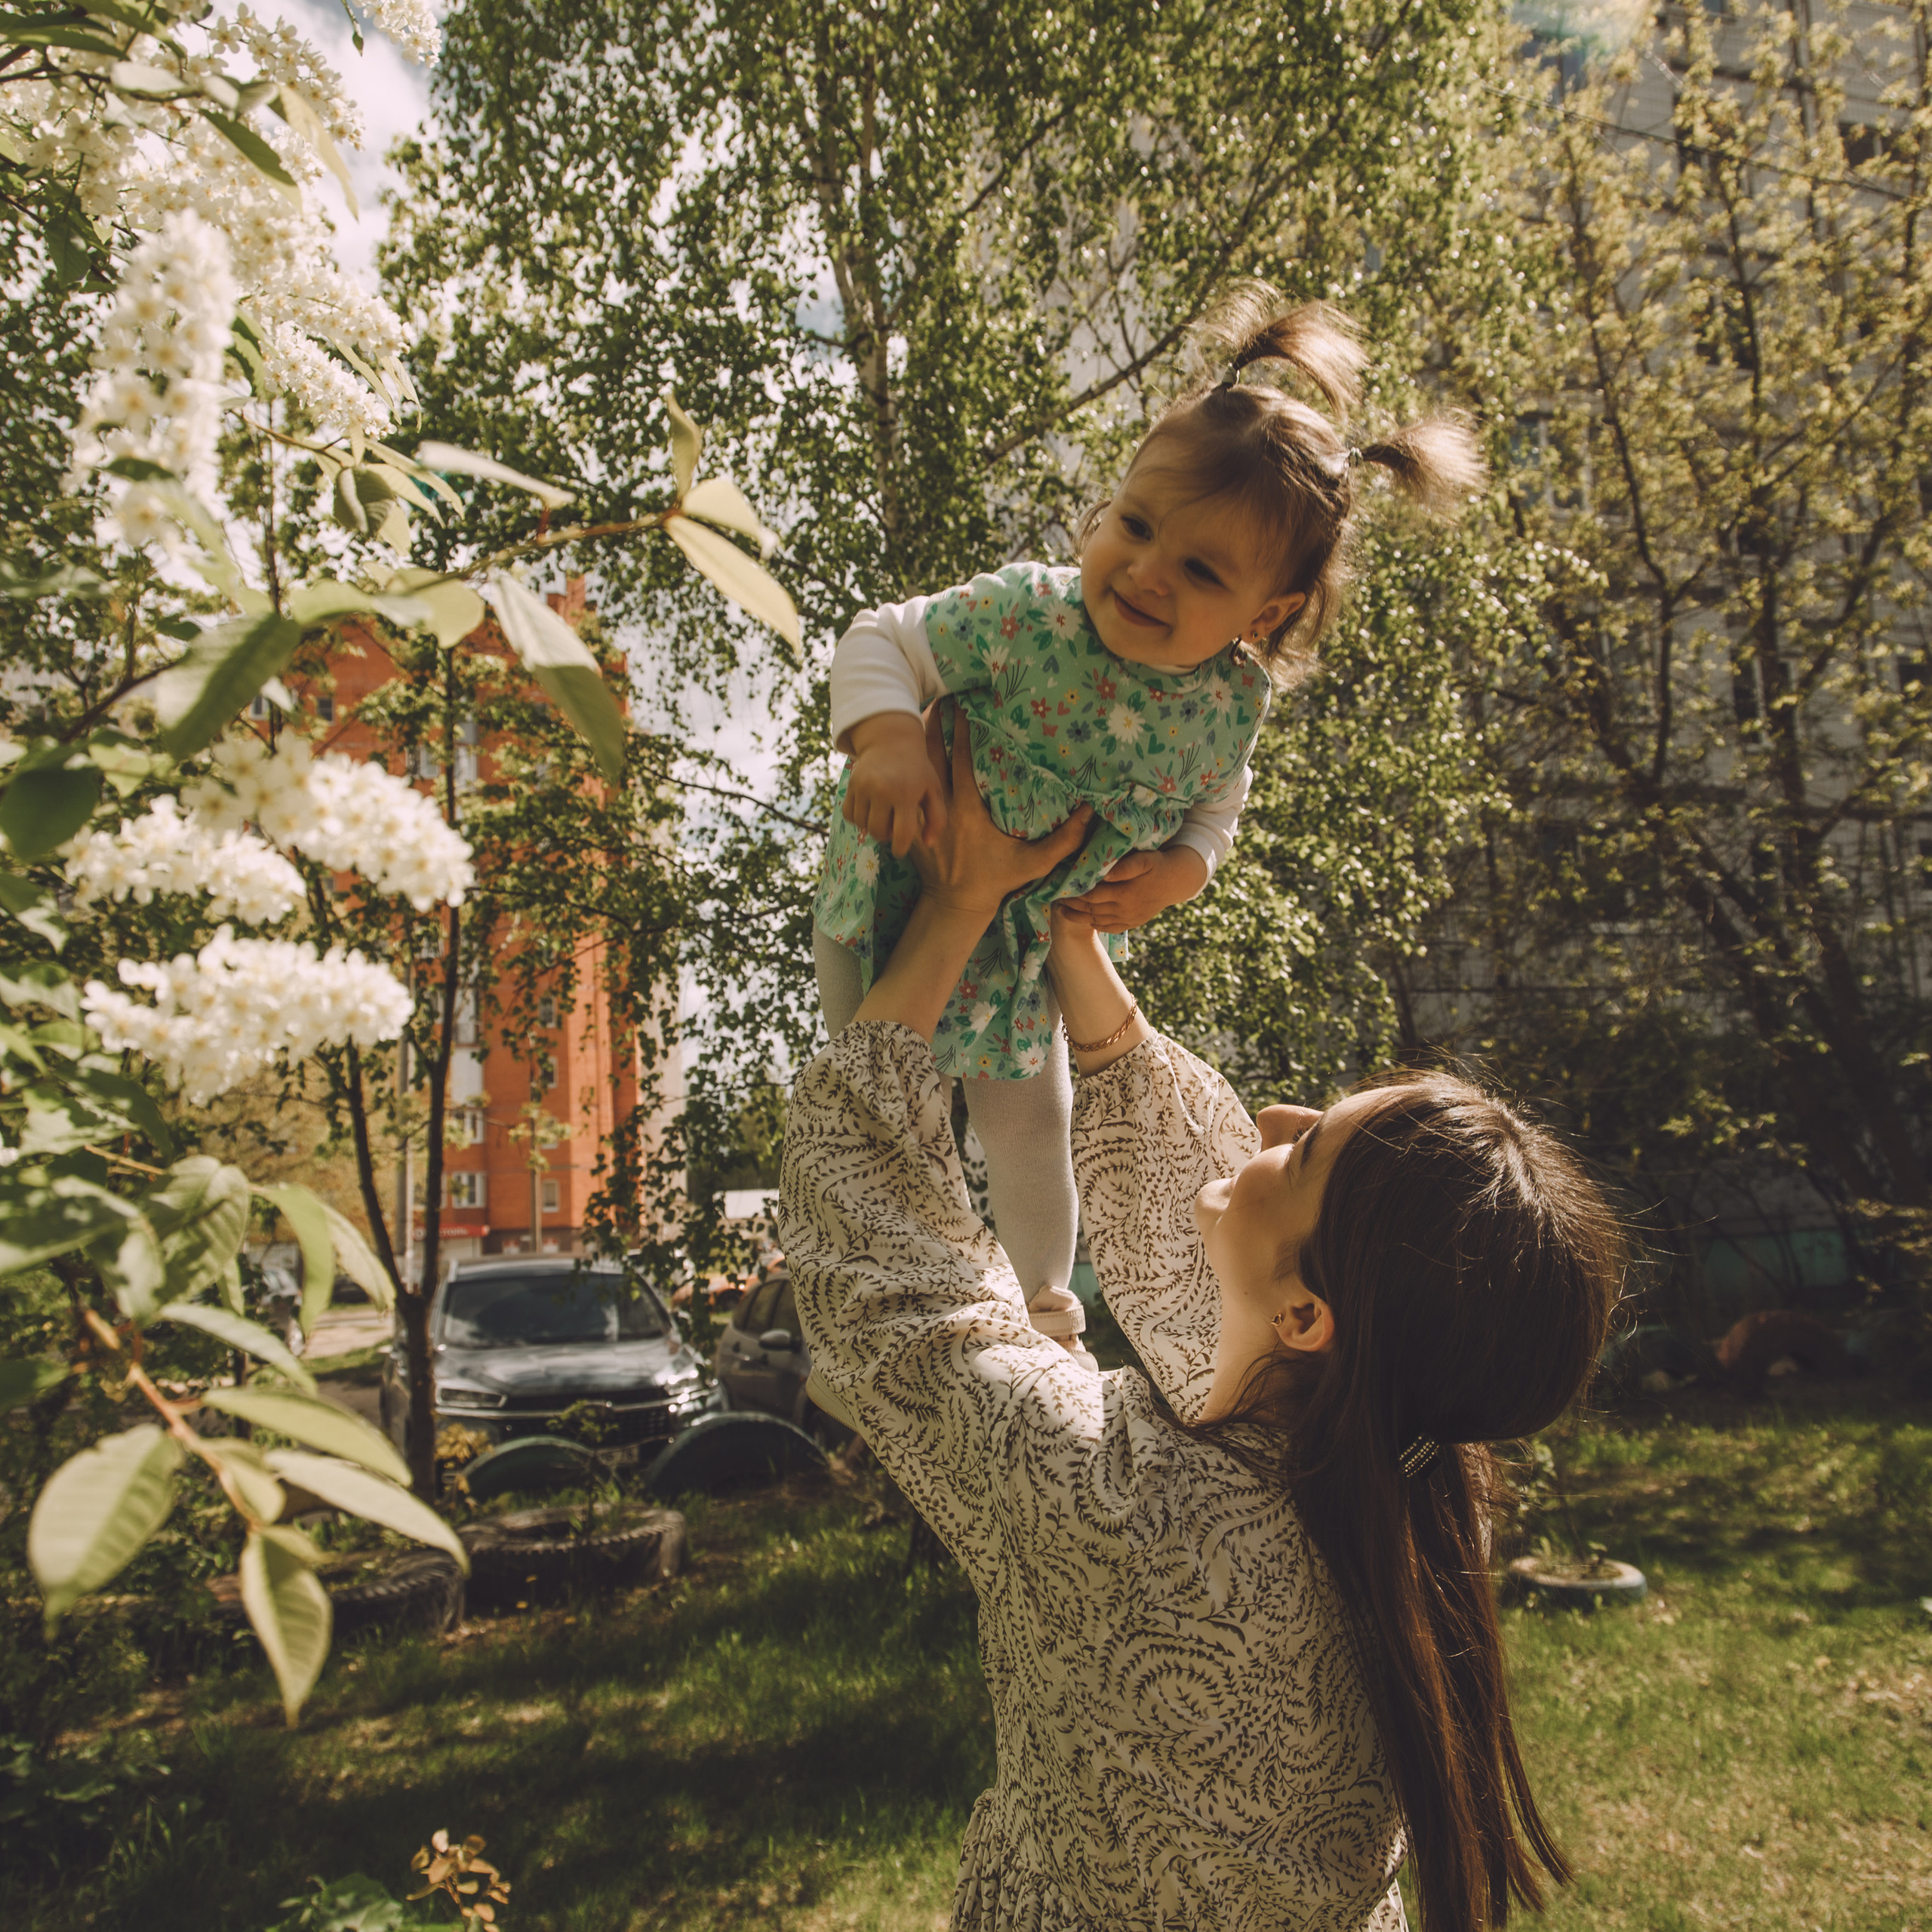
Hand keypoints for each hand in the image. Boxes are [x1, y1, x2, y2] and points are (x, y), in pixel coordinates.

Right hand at [843, 712, 946, 857]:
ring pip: (862, 825)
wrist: (891, 742)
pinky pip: (849, 815)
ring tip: (883, 813)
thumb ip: (937, 819)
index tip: (900, 850)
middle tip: (893, 825)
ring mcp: (864, 787)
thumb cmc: (917, 771)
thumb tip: (928, 844)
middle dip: (886, 835)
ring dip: (872, 825)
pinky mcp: (851, 785)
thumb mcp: (934, 790)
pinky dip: (858, 817)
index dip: (900, 848)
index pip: (901, 833)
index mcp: (906, 794)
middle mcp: (882, 790)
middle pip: (878, 832)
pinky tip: (869, 808)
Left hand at [907, 704, 1091, 917]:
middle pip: (932, 754)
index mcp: (969, 811)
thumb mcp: (1033, 863)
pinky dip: (909, 765)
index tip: (967, 703)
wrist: (955, 904)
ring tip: (927, 711)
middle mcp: (942, 808)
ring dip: (921, 738)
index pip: (962, 759)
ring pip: (917, 767)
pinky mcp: (911, 823)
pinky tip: (911, 747)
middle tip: (943, 695)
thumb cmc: (996, 880)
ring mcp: (922, 815)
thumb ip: (1064, 841)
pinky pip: (907, 787)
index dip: (964, 729)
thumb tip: (1091, 815)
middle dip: (937, 722)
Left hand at [1060, 845, 1206, 932]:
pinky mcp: (1132, 923)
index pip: (1092, 895)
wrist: (1177, 881)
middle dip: (1072, 905)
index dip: (1075, 893)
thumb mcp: (1145, 860)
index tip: (1060, 888)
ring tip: (1061, 912)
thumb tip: (1104, 874)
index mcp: (1125, 894)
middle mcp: (1124, 910)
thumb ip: (1125, 867)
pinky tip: (1085, 919)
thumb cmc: (1158, 865)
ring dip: (1078, 917)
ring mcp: (1128, 919)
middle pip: (1091, 909)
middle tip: (1054, 900)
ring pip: (1097, 920)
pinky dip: (1095, 924)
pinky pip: (1109, 927)